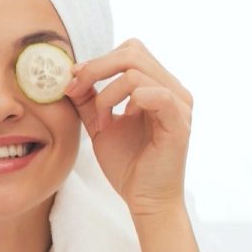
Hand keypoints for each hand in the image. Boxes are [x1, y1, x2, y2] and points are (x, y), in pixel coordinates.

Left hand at [64, 38, 193, 218]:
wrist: (144, 199)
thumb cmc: (128, 164)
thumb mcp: (100, 125)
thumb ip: (89, 99)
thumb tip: (71, 75)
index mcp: (157, 86)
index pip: (129, 52)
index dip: (97, 61)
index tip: (73, 82)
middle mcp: (172, 89)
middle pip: (132, 52)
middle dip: (96, 68)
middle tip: (76, 90)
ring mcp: (179, 103)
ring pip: (136, 71)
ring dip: (106, 94)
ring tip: (100, 120)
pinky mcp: (179, 121)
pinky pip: (155, 94)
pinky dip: (126, 102)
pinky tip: (115, 122)